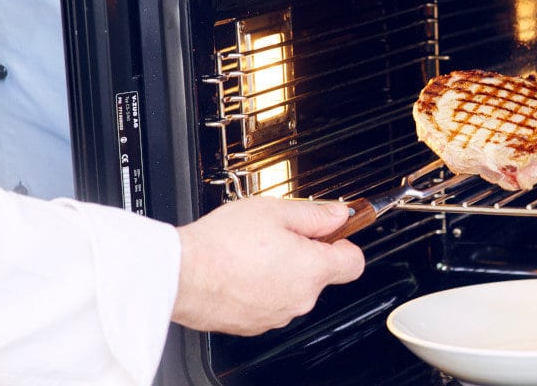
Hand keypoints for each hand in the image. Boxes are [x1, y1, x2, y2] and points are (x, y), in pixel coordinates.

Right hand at [171, 197, 364, 335]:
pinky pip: (269, 303)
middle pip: (319, 274)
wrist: (182, 275)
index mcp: (312, 269)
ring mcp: (278, 314)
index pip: (354, 262)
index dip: (345, 243)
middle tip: (278, 234)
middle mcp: (300, 298)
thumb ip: (314, 214)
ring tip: (252, 251)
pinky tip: (240, 270)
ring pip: (292, 289)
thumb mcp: (274, 211)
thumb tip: (337, 215)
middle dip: (305, 253)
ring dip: (281, 271)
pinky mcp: (254, 324)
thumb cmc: (222, 244)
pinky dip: (260, 288)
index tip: (333, 234)